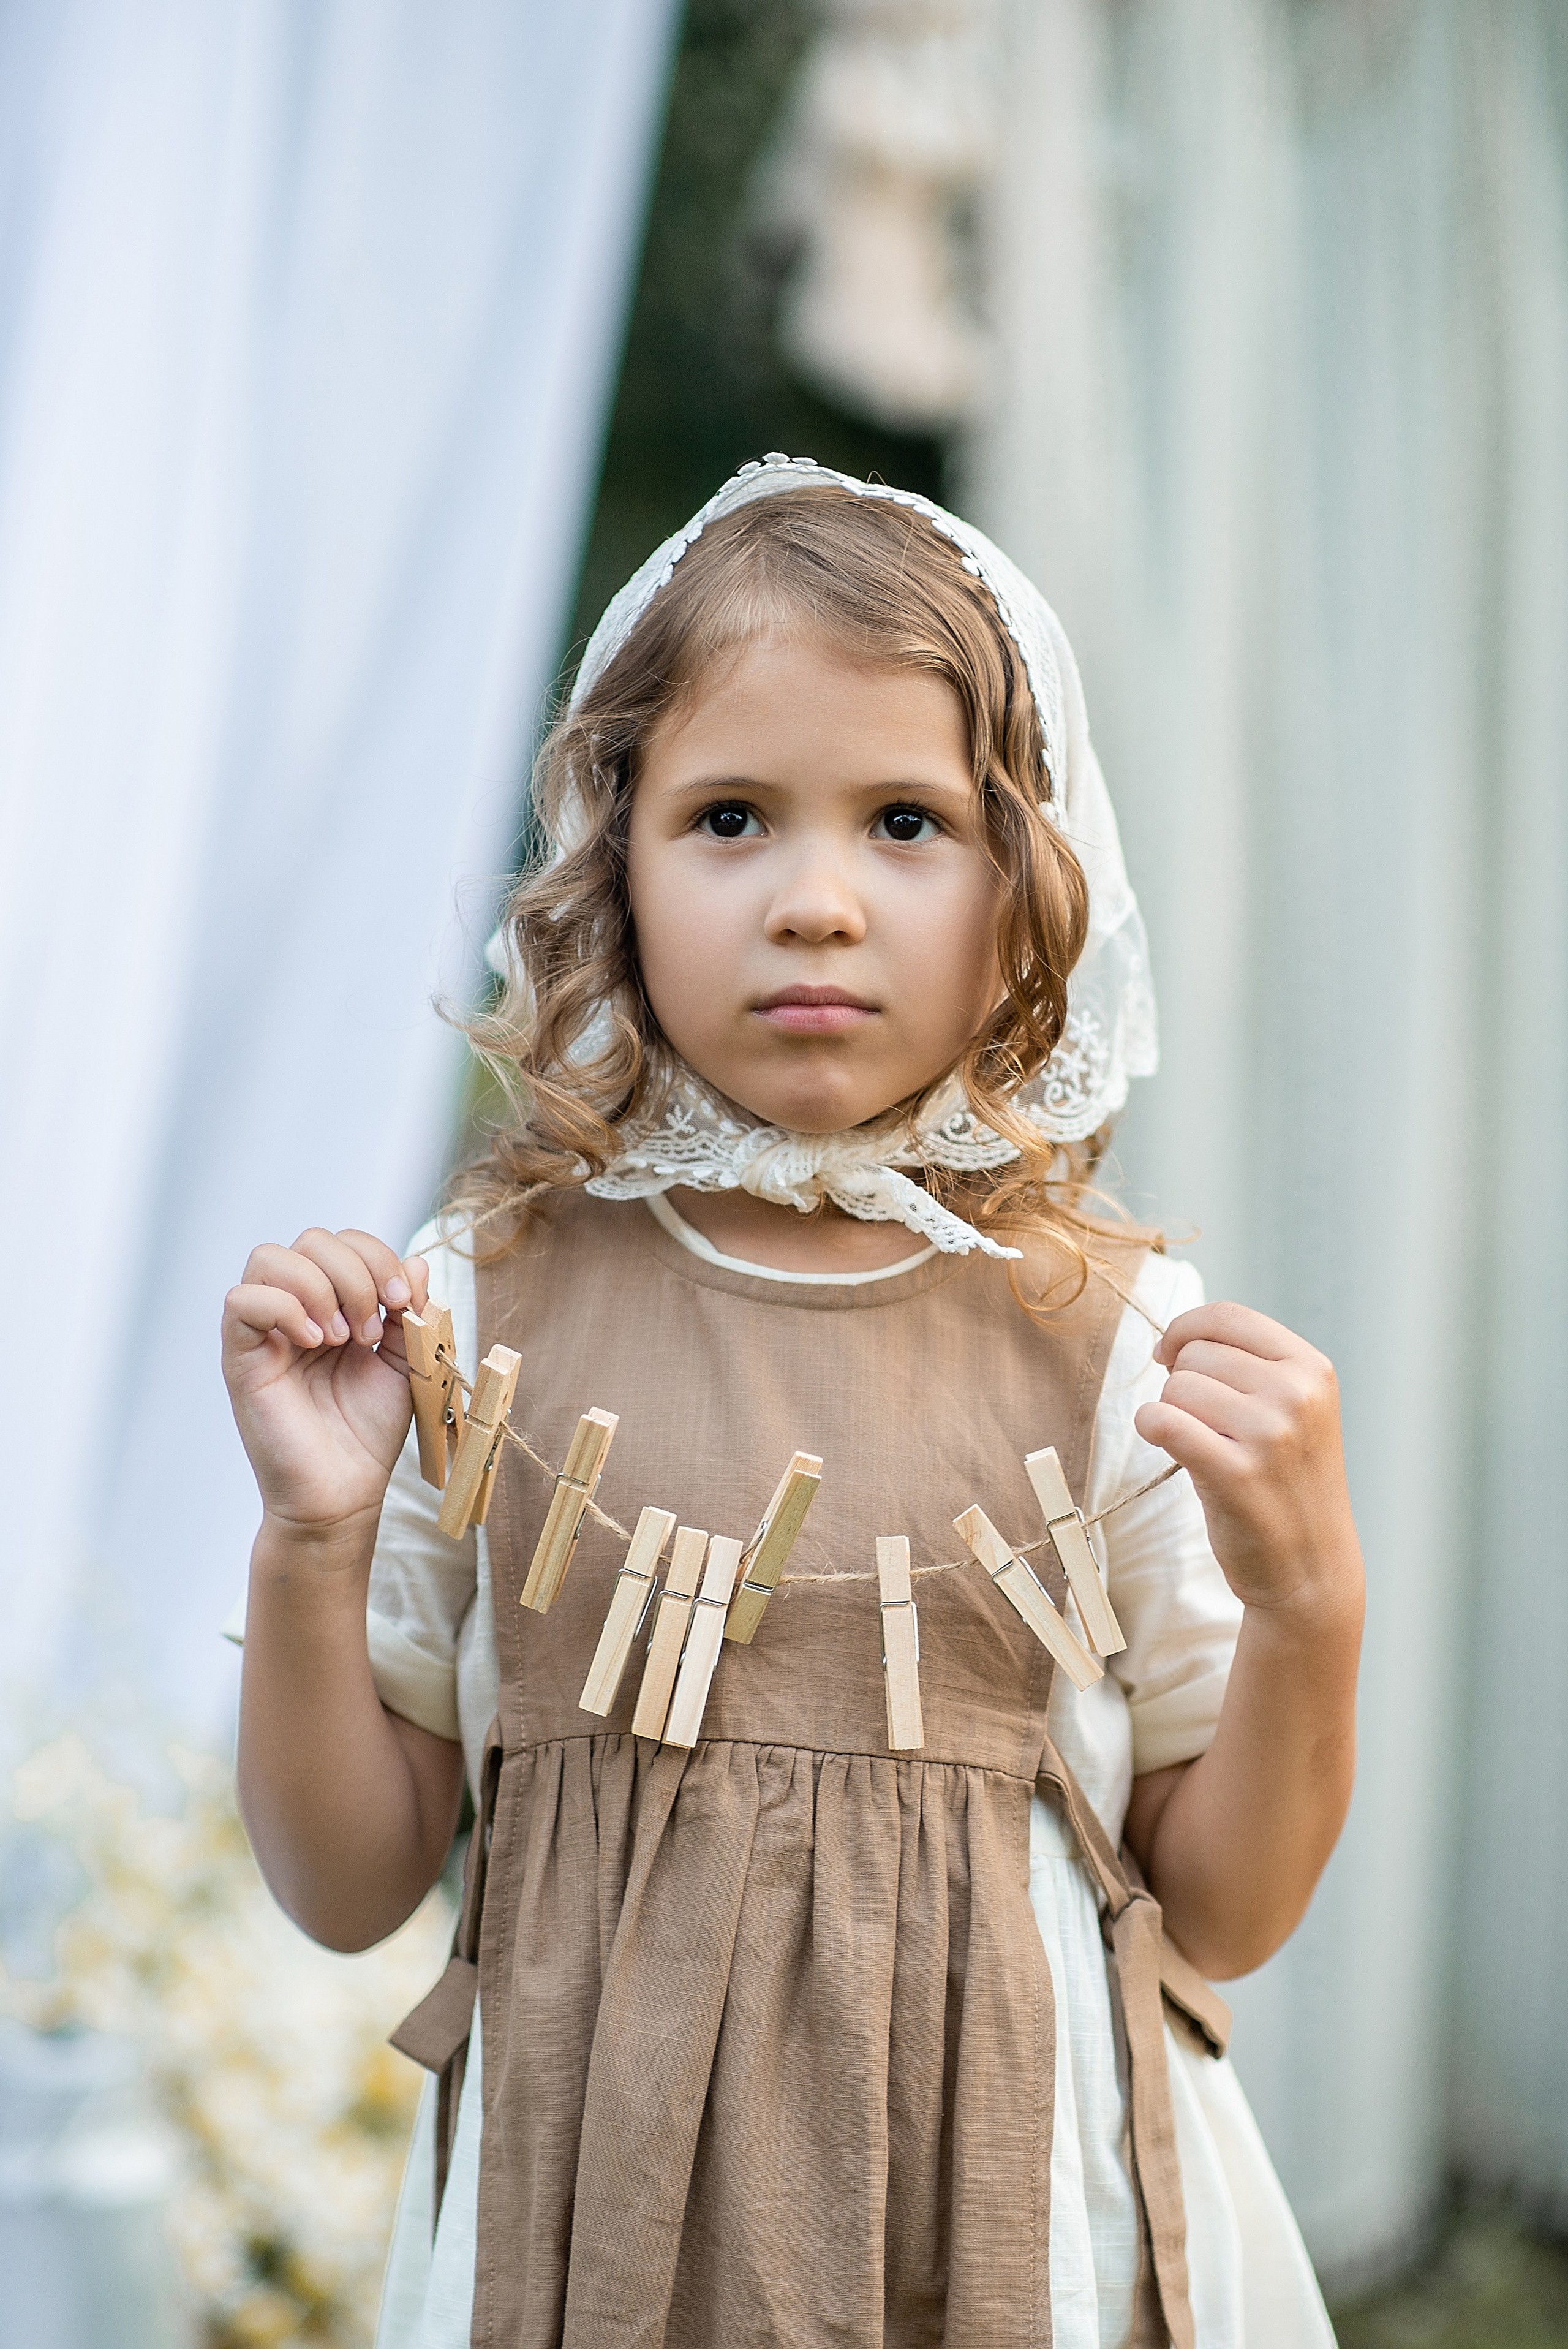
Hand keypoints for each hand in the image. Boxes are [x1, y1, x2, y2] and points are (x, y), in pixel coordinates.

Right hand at [222, 1229, 431, 1538]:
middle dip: (355, 1273)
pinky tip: (315, 1343)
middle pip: (311, 1240)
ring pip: (269, 1258)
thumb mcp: (406, 1360)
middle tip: (372, 1330)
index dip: (378, 1256)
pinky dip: (285, 1309)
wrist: (343, 1491)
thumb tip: (416, 1261)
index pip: (344, 1242)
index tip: (403, 1302)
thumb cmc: (368, 1431)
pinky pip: (242, 1302)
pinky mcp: (241, 1358)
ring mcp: (265, 1332)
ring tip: (344, 1338)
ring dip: (320, 1287)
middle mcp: (295, 1309)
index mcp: (333, 1304)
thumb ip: (412, 1311)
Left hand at [1134, 1301, 1360, 1614]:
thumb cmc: (1288, 1482)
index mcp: (1312, 1369)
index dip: (1186, 1330)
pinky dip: (1152, 1427)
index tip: (1172, 1356)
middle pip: (1195, 1354)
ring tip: (1204, 1446)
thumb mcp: (1295, 1410)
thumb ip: (1251, 1366)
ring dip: (1173, 1414)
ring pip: (1176, 1388)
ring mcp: (1269, 1434)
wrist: (1312, 1566)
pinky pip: (1163, 1422)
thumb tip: (1176, 1340)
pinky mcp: (1235, 1473)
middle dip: (1183, 1383)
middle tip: (1204, 1423)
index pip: (1227, 1316)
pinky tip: (1168, 1444)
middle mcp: (1296, 1395)